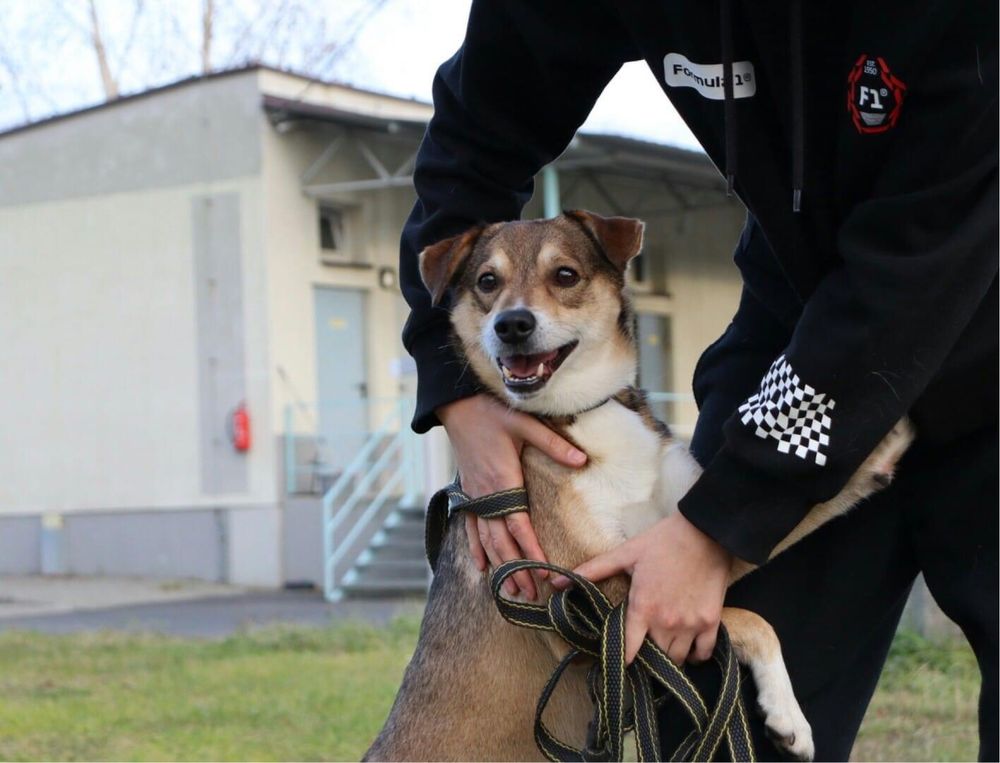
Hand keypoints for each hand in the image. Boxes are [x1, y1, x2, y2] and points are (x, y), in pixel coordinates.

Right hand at [437, 394, 586, 599]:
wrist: (457, 405)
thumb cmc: (491, 413)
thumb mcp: (525, 424)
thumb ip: (554, 444)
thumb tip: (583, 460)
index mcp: (503, 481)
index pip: (518, 525)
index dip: (530, 550)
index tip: (544, 571)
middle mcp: (486, 495)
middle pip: (501, 541)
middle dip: (516, 569)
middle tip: (531, 595)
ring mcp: (475, 496)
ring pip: (486, 540)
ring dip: (498, 566)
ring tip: (511, 590)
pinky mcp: (468, 492)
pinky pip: (471, 527)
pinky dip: (475, 549)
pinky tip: (480, 567)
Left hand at [553, 512, 731, 664]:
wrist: (705, 532)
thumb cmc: (663, 541)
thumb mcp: (625, 553)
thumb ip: (593, 570)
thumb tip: (556, 583)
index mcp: (642, 607)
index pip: (628, 650)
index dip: (620, 660)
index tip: (616, 663)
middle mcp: (666, 622)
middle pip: (654, 658)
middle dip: (646, 659)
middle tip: (641, 652)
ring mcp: (691, 624)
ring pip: (678, 659)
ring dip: (669, 658)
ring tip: (661, 650)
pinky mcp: (711, 621)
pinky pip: (703, 653)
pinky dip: (696, 656)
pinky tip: (688, 648)